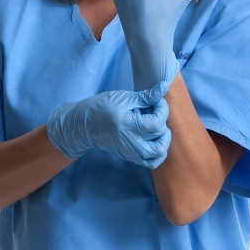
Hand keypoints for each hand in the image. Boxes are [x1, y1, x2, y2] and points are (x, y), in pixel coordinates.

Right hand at [46, 81, 171, 167]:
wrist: (84, 126)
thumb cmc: (102, 108)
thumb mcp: (124, 98)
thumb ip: (145, 96)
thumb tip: (163, 87)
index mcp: (129, 125)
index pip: (157, 123)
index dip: (163, 109)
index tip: (157, 101)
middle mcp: (132, 143)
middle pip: (160, 138)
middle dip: (164, 123)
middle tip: (155, 114)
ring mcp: (132, 152)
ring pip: (159, 153)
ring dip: (164, 140)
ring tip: (157, 128)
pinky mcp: (131, 157)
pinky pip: (151, 162)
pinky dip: (158, 154)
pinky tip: (155, 141)